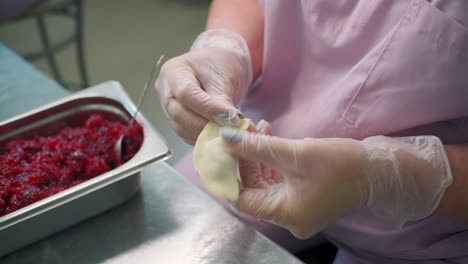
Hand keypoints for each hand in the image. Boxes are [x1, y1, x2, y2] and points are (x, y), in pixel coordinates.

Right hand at [155, 29, 251, 144]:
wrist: (222, 68)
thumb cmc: (222, 65)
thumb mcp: (224, 78)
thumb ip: (222, 102)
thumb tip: (228, 124)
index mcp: (173, 71)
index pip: (186, 93)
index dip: (207, 108)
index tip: (229, 118)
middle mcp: (165, 90)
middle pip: (179, 113)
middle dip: (205, 125)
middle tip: (229, 130)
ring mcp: (168, 108)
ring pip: (181, 128)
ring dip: (205, 135)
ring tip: (228, 133)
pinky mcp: (176, 122)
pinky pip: (186, 135)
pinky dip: (204, 138)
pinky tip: (219, 135)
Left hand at [220, 123, 451, 238]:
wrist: (379, 170)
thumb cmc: (342, 164)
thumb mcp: (295, 153)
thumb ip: (257, 146)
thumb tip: (226, 138)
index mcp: (285, 214)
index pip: (242, 198)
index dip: (228, 174)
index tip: (221, 150)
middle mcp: (289, 217)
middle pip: (253, 189)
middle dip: (245, 159)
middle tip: (242, 132)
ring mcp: (297, 208)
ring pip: (265, 182)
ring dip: (259, 156)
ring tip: (258, 128)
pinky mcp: (304, 197)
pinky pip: (279, 181)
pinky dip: (272, 161)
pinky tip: (269, 138)